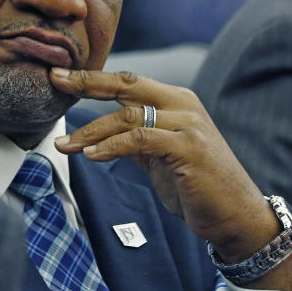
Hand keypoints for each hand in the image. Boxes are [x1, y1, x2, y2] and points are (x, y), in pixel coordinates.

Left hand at [50, 67, 279, 263]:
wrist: (236, 215)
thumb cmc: (196, 186)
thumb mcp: (160, 156)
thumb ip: (135, 138)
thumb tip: (98, 135)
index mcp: (176, 100)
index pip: (128, 81)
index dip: (93, 78)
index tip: (60, 75)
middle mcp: (183, 105)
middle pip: (127, 85)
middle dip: (87, 82)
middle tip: (55, 80)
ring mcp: (188, 125)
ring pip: (128, 116)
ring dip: (90, 131)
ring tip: (64, 144)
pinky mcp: (188, 148)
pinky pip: (140, 140)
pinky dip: (112, 146)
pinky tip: (91, 155)